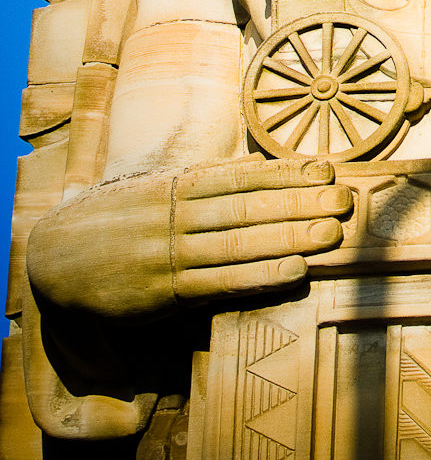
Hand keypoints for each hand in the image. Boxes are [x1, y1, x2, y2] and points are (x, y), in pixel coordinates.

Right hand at [27, 157, 352, 319]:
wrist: (56, 257)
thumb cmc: (121, 219)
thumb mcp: (158, 188)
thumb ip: (206, 180)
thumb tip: (256, 166)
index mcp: (178, 185)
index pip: (241, 176)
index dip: (286, 173)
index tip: (325, 169)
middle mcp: (176, 215)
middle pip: (248, 207)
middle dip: (300, 203)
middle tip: (345, 200)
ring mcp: (170, 254)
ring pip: (238, 244)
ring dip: (290, 238)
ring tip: (332, 234)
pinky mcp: (165, 293)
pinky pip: (219, 284)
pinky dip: (259, 277)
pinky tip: (294, 272)